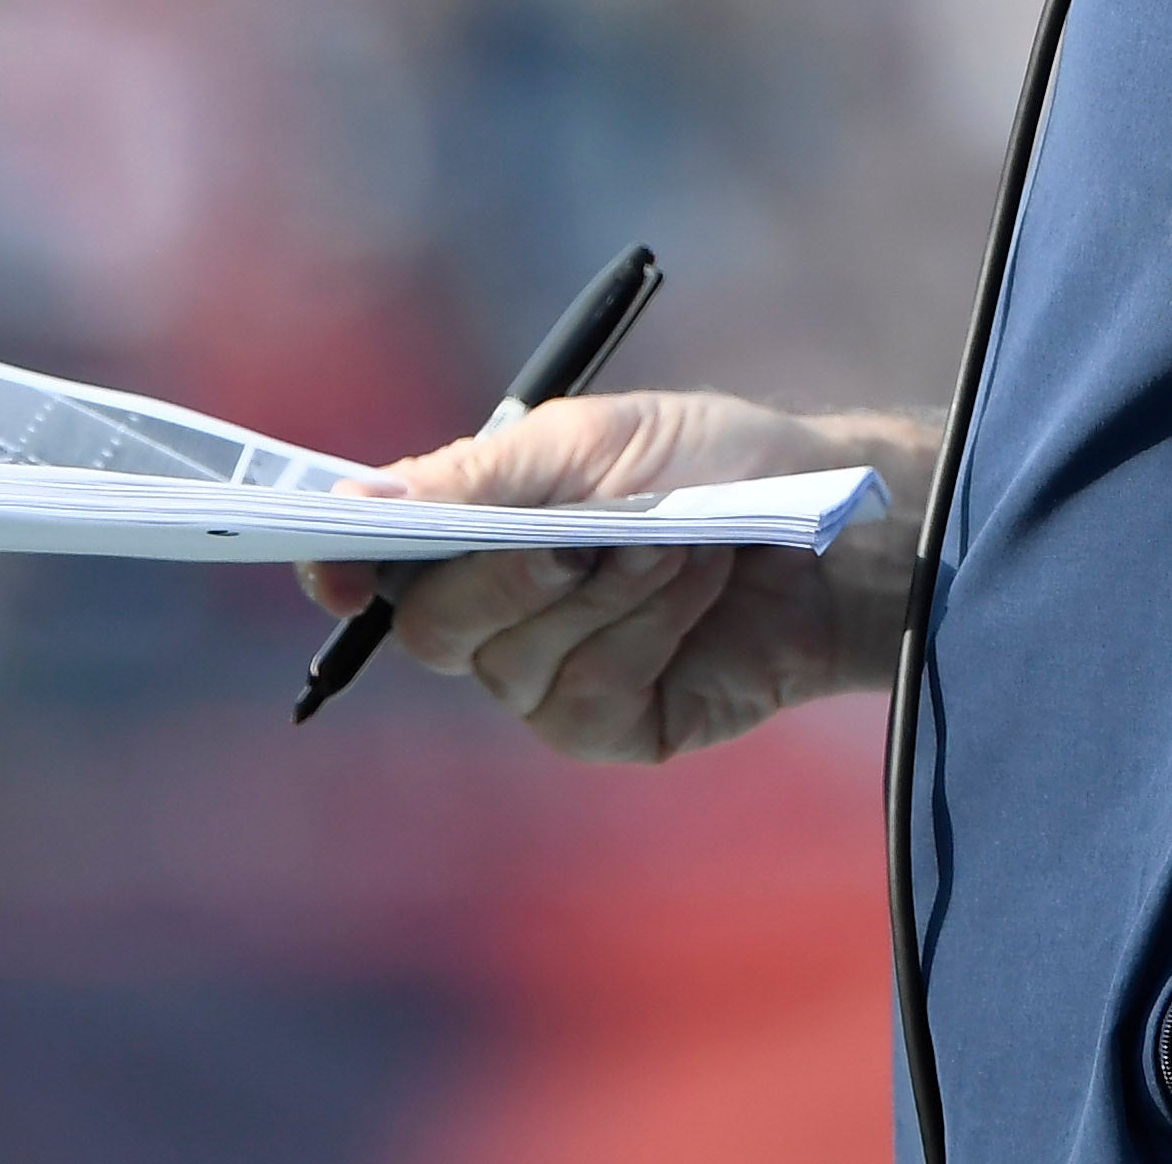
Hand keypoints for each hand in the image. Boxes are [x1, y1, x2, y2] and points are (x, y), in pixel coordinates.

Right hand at [294, 391, 930, 763]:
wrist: (830, 523)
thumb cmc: (707, 463)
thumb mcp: (589, 443)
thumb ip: (474, 478)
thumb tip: (352, 500)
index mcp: (469, 537)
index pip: (370, 568)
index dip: (341, 566)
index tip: (342, 558)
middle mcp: (491, 619)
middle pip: (430, 630)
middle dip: (502, 577)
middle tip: (576, 538)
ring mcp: (547, 683)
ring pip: (513, 664)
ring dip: (603, 592)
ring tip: (677, 539)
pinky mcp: (613, 728)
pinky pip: (588, 696)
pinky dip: (646, 630)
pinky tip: (695, 584)